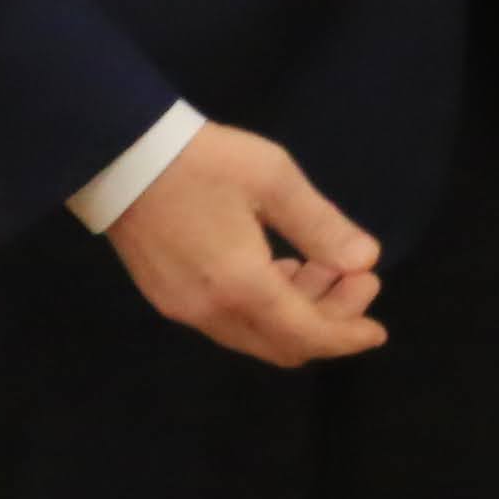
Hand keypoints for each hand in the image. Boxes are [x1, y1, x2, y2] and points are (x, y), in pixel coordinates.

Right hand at [104, 121, 385, 365]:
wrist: (120, 154)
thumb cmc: (202, 162)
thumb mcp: (273, 180)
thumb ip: (321, 226)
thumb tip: (365, 260)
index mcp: (241, 287)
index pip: (306, 334)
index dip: (347, 337)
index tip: (378, 329)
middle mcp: (210, 311)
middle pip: (282, 344)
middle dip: (328, 321)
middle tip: (356, 278)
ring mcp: (182, 308)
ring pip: (254, 335)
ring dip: (296, 313)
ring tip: (323, 265)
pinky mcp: (167, 296)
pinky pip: (229, 322)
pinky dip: (264, 308)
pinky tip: (279, 266)